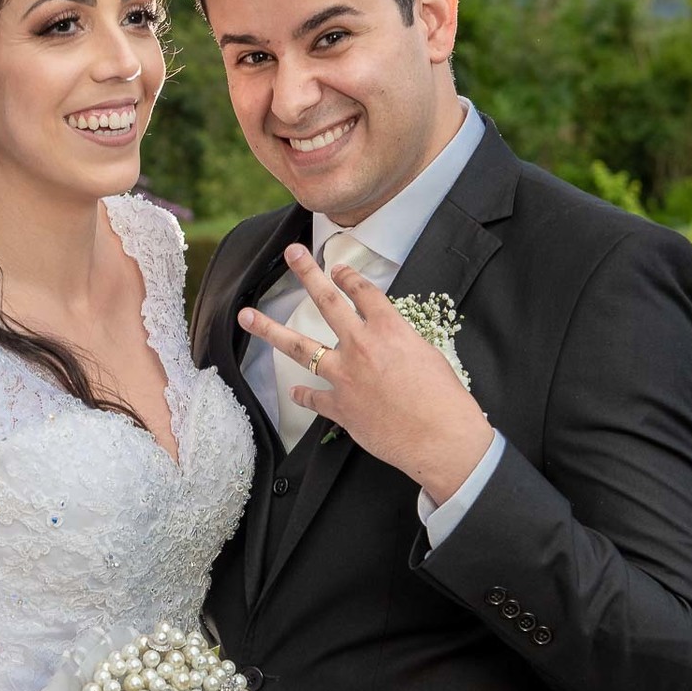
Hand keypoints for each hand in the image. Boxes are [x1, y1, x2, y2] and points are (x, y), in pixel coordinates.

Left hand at [238, 243, 492, 504]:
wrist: (441, 437)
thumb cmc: (445, 399)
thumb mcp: (429, 356)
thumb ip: (402, 344)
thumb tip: (391, 344)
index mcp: (390, 329)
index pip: (364, 292)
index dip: (349, 277)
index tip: (337, 268)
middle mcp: (362, 346)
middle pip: (328, 302)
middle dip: (307, 273)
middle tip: (291, 252)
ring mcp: (345, 376)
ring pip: (301, 347)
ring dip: (270, 329)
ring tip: (246, 315)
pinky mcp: (339, 407)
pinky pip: (313, 398)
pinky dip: (304, 395)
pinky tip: (295, 392)